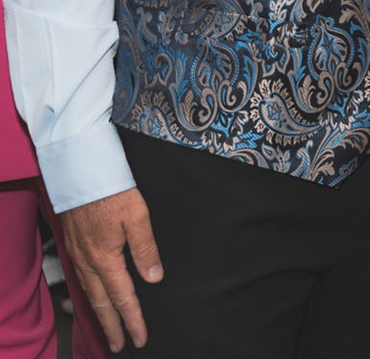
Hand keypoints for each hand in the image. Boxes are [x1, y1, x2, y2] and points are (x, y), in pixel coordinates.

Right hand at [61, 187, 160, 351]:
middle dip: (112, 326)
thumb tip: (153, 278)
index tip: (139, 338)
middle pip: (100, 302)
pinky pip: (82, 277)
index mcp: (106, 258)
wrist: (80, 171)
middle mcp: (88, 261)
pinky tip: (96, 294)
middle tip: (120, 345)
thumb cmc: (112, 190)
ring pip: (89, 291)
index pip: (122, 297)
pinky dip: (90, 293)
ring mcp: (78, 253)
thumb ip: (145, 249)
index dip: (132, 319)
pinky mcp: (74, 244)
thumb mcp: (138, 216)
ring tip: (109, 327)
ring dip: (100, 312)